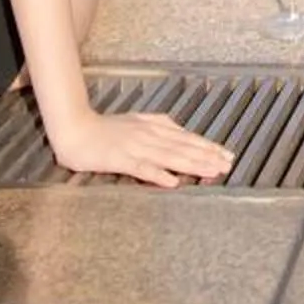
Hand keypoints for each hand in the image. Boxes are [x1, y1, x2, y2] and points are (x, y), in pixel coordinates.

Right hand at [49, 108, 237, 188]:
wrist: (75, 129)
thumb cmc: (105, 128)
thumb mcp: (136, 121)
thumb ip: (159, 124)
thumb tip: (180, 129)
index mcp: (154, 128)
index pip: (187, 138)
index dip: (208, 147)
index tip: (226, 155)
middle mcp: (149, 136)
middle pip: (184, 147)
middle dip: (208, 157)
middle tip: (227, 165)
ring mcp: (135, 147)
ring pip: (170, 157)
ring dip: (192, 164)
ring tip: (211, 171)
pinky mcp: (120, 159)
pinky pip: (142, 168)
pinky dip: (158, 175)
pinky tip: (172, 182)